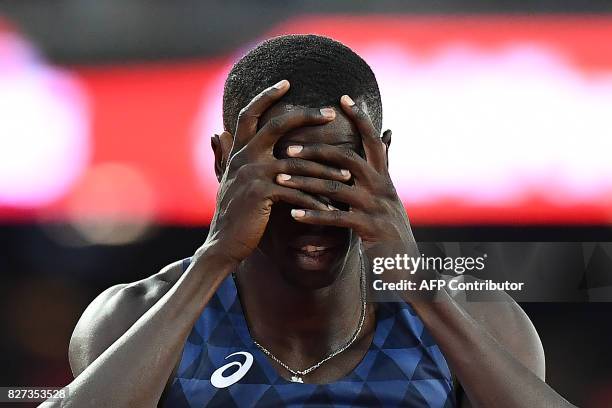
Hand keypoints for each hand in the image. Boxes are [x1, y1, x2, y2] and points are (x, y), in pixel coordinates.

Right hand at [204, 80, 351, 265]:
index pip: (249, 114)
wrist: (223, 244)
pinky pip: (296, 192)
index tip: (286, 82)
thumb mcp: (227, 180)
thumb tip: (217, 133)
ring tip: (347, 175)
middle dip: (305, 116)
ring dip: (325, 171)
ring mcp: (252, 174)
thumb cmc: (233, 213)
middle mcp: (244, 157)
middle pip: (276, 125)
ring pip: (297, 164)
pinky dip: (315, 201)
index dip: (266, 95)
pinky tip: (331, 208)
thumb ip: (224, 156)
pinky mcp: (262, 194)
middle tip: (330, 113)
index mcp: (238, 151)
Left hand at [275, 94, 413, 249]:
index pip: (373, 140)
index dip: (361, 118)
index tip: (342, 97)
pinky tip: (294, 214)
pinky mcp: (370, 229)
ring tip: (281, 180)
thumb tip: (388, 133)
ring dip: (306, 183)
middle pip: (349, 159)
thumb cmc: (390, 230)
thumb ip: (384, 166)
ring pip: (338, 187)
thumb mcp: (389, 194)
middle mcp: (382, 188)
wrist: (408, 267)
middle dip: (317, 152)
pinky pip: (338, 218)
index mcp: (384, 178)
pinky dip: (315, 215)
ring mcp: (377, 208)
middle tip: (288, 149)